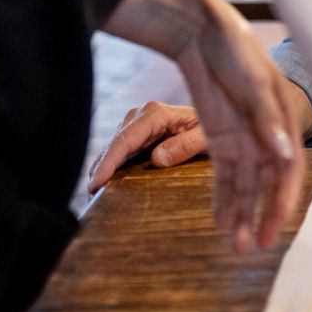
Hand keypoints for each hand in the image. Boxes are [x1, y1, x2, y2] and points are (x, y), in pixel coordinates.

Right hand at [87, 100, 206, 191]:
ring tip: (94, 196)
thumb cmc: (216, 128)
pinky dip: (110, 168)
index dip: (108, 162)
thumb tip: (156, 159)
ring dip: (102, 171)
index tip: (96, 183)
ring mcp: (136, 124)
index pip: (124, 140)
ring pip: (113, 149)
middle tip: (91, 198)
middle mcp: (141, 115)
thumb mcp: (207, 137)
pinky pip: (119, 152)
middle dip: (99, 170)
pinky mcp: (137, 134)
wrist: (219, 119)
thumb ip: (186, 145)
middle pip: (113, 145)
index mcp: (156, 114)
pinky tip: (105, 185)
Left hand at [179, 10, 308, 252]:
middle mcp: (266, 135)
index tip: (273, 226)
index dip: (282, 199)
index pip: (288, 169)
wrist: (204, 32)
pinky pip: (223, 175)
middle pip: (267, 184)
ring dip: (240, 213)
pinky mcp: (221, 138)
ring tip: (232, 244)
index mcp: (282, 120)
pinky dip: (222, 198)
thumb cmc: (238, 50)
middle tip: (251, 247)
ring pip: (245, 185)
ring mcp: (243, 138)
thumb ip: (267, 118)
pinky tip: (219, 221)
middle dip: (261, 215)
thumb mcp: (255, 82)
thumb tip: (281, 154)